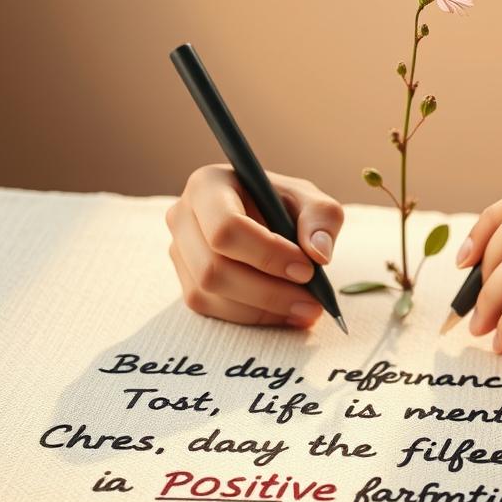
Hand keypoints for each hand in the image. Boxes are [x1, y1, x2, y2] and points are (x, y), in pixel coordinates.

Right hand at [165, 165, 343, 327]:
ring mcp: (179, 252)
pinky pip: (212, 309)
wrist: (269, 221)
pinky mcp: (187, 281)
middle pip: (213, 268)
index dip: (267, 254)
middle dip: (268, 291)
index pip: (226, 227)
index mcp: (209, 185)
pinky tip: (285, 312)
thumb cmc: (286, 206)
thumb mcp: (312, 201)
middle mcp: (183, 217)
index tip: (306, 270)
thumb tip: (317, 253)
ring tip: (306, 309)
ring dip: (263, 309)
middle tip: (312, 301)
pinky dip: (252, 317)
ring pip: (210, 293)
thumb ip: (322, 219)